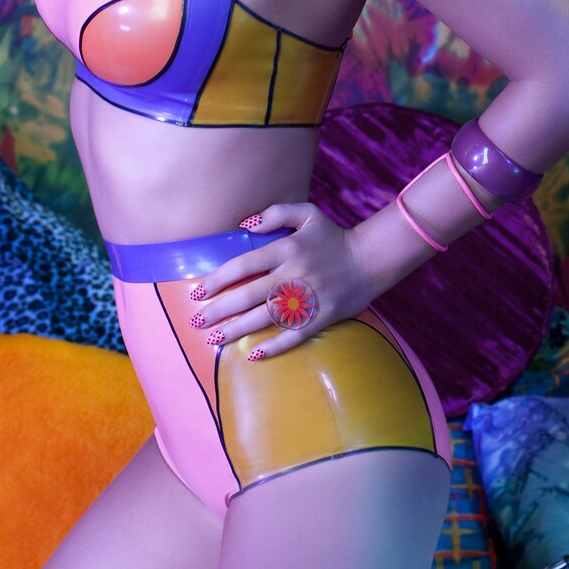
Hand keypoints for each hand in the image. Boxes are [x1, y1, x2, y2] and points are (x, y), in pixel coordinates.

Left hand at [187, 203, 375, 358]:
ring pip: (266, 317)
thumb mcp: (308, 214)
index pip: (243, 265)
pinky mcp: (323, 316)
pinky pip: (295, 335)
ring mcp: (309, 297)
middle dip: (219, 310)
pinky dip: (274, 346)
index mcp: (287, 248)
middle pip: (249, 295)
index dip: (217, 279)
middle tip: (197, 321)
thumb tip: (244, 226)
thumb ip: (276, 213)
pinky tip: (254, 354)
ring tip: (214, 339)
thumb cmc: (333, 237)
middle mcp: (294, 274)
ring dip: (238, 330)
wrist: (371, 259)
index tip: (198, 291)